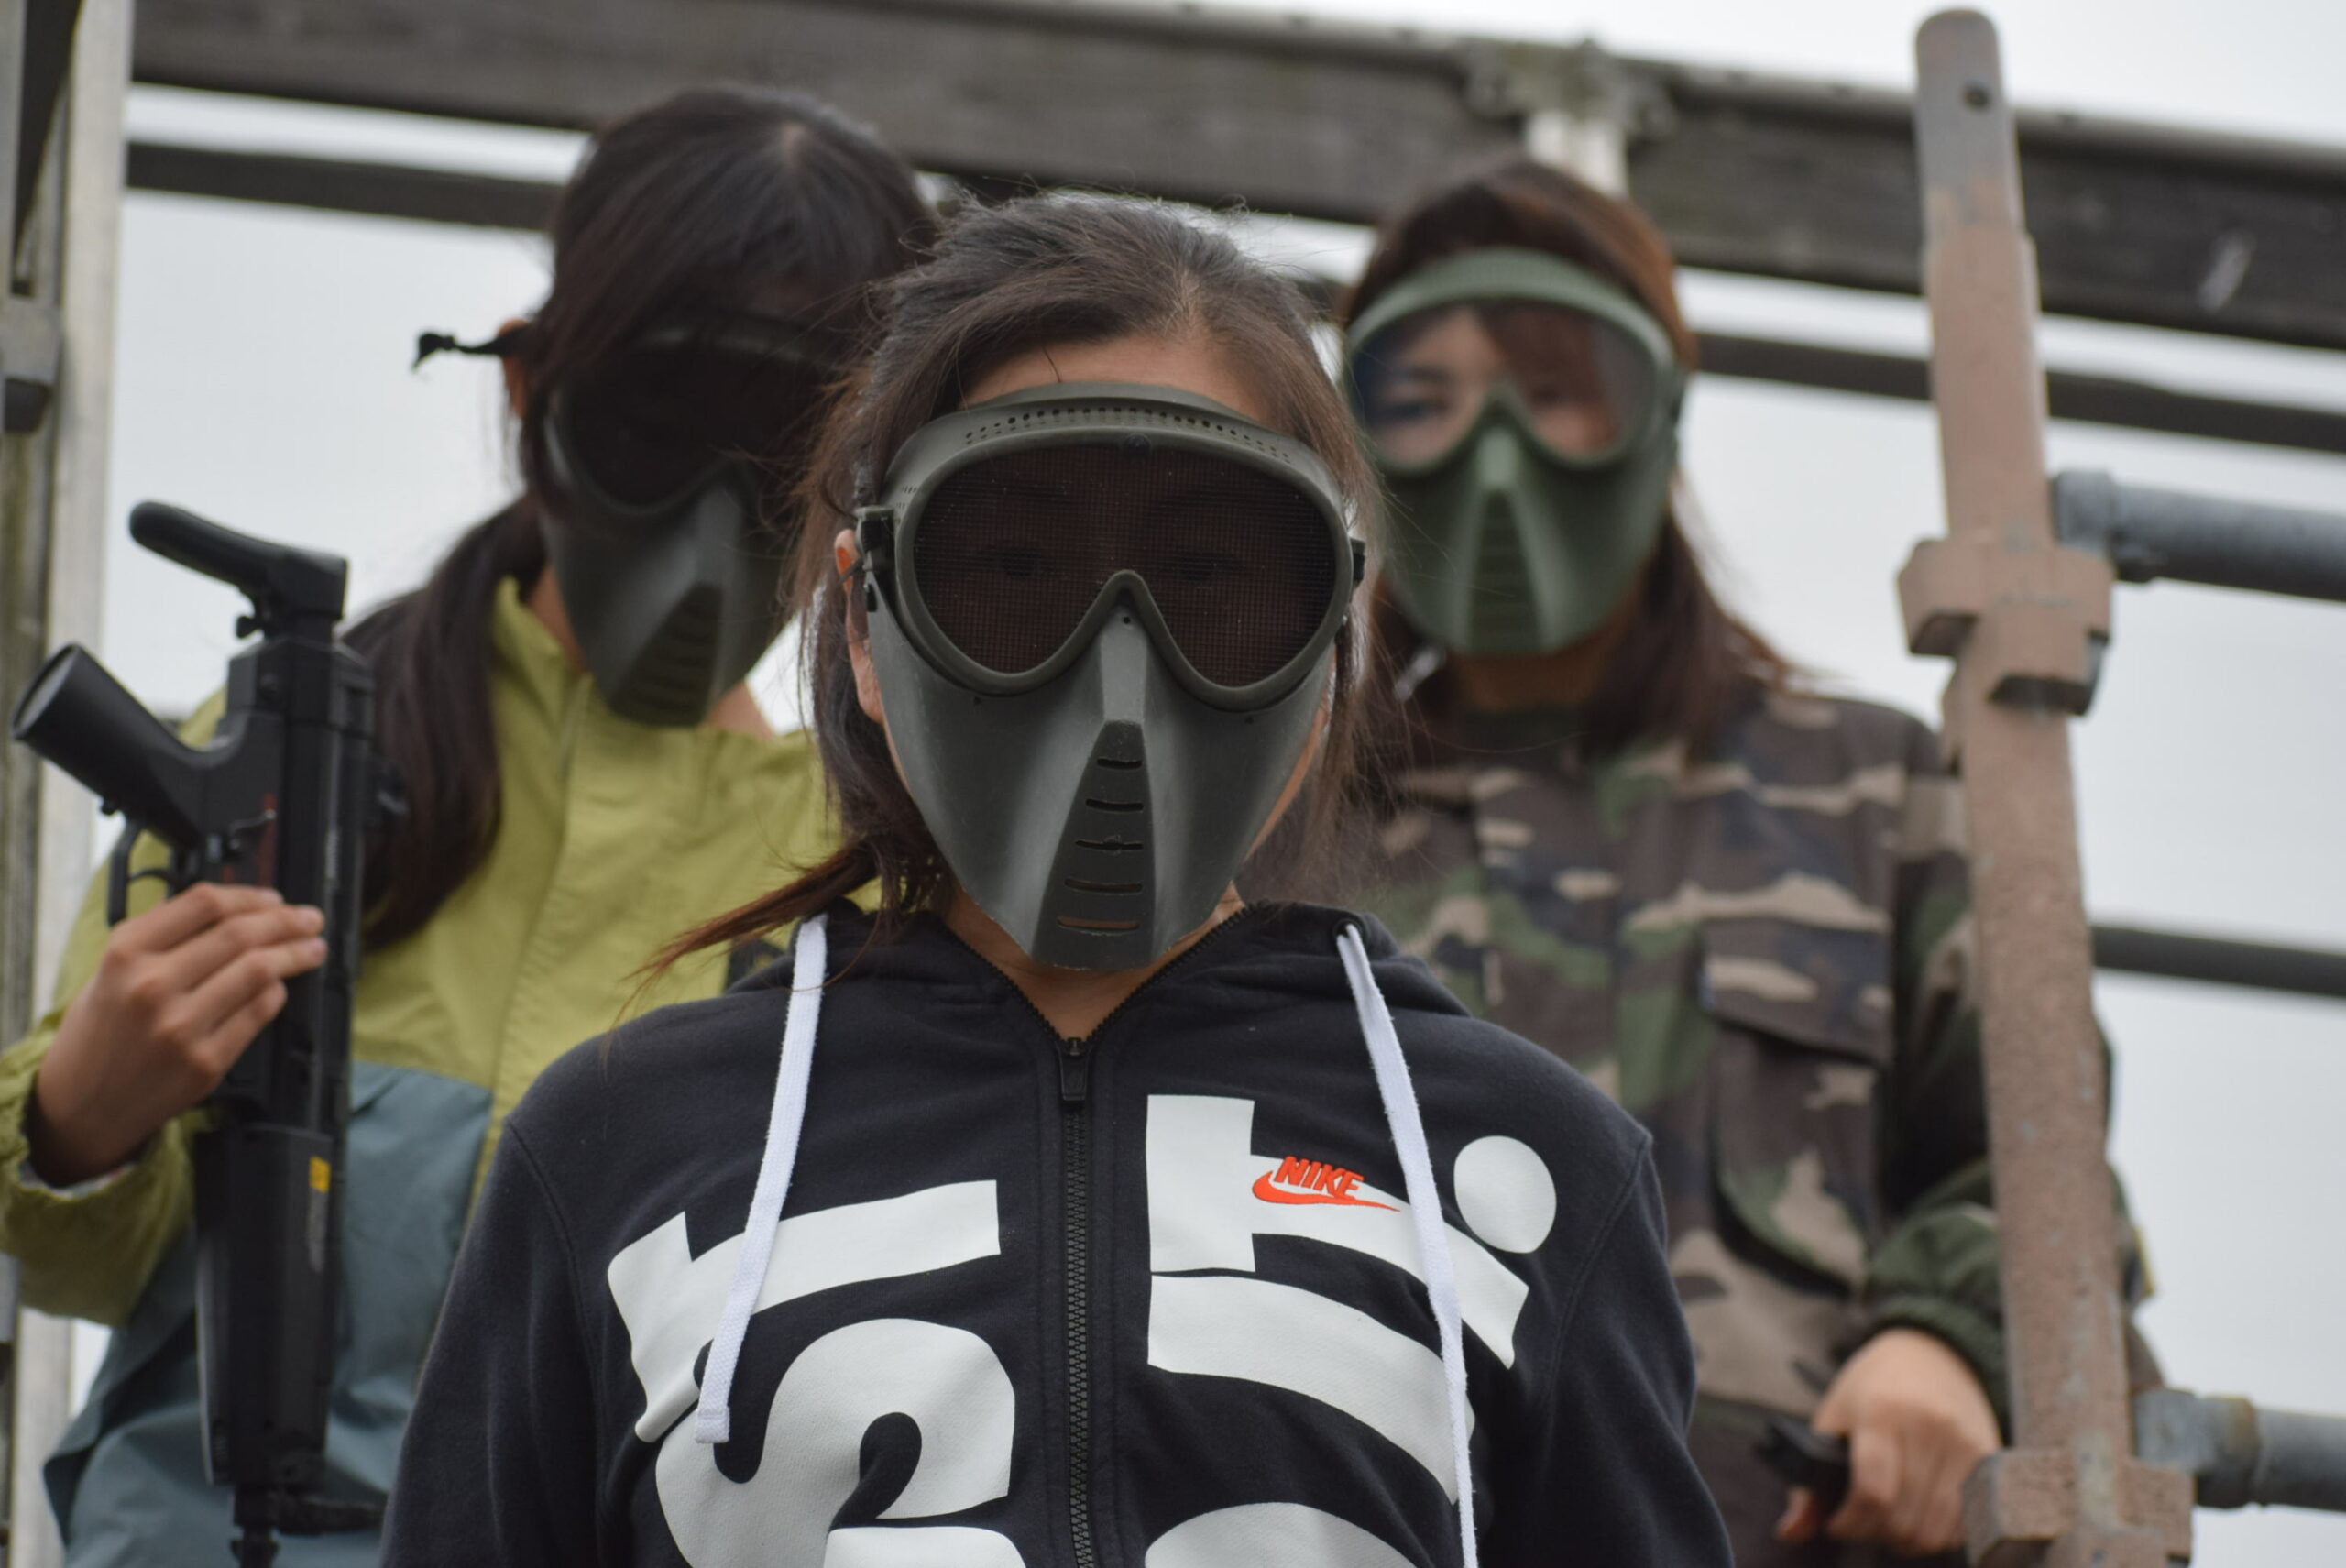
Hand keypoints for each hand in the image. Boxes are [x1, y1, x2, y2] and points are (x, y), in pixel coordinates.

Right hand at [28, 884, 325, 1184]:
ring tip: (313, 948)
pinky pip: (259, 1013)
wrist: (80, 1105)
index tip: (274, 899)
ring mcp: (180, 1027)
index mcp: (125, 953)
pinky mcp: (205, 1062)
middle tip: (310, 919)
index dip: (250, 895)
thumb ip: (163, 936)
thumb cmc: (99, 1032)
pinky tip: (282, 986)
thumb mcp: (111, 970)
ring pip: (258, 971)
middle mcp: (151, 986)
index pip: (205, 904)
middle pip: (240, 934)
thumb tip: (230, 906)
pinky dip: (277, 993)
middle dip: (287, 921)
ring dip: (296, 954)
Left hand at [1775, 1327, 1999, 1555]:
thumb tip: (1789, 1531)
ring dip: (1907, 1540)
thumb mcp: (1833, 1417)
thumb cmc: (1874, 1385)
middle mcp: (1929, 1428)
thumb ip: (1809, 1481)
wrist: (1932, 1352)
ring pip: (1936, 1529)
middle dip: (1874, 1533)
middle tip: (1860, 1523)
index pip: (1872, 1492)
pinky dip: (1940, 1534)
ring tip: (1887, 1524)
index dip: (1850, 1523)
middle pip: (1903, 1517)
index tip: (1836, 1524)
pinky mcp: (1988, 1458)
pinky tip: (1920, 1517)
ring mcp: (1963, 1444)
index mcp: (1882, 1413)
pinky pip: (1966, 1522)